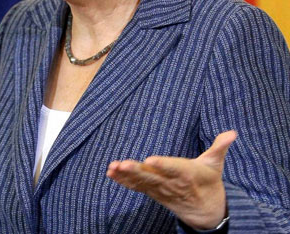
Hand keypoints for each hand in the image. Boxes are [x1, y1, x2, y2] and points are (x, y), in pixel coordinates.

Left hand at [106, 130, 236, 229]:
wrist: (206, 210)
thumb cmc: (208, 181)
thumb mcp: (215, 165)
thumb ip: (220, 147)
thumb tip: (232, 132)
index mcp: (187, 174)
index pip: (174, 169)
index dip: (162, 165)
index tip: (150, 160)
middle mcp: (171, 183)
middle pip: (153, 177)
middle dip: (137, 171)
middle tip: (123, 164)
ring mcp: (160, 189)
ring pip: (141, 183)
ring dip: (126, 176)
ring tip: (112, 168)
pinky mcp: (152, 192)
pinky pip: (136, 187)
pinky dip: (123, 181)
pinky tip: (110, 174)